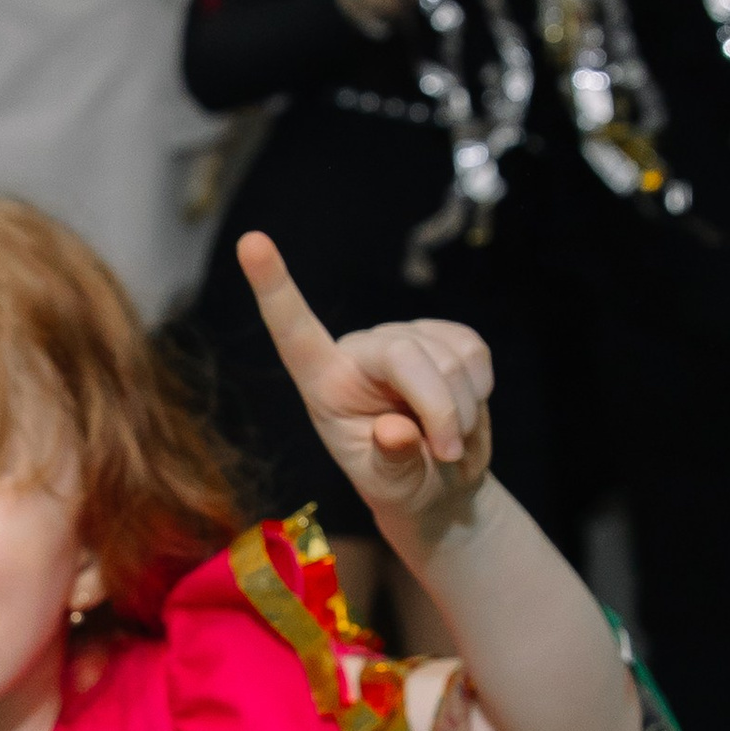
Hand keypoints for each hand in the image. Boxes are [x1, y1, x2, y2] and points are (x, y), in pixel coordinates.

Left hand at [241, 231, 491, 531]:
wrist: (440, 484)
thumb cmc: (401, 486)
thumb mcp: (390, 488)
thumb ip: (390, 462)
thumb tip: (396, 430)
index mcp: (324, 383)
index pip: (293, 332)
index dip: (274, 287)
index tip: (250, 242)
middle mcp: (358, 350)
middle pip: (405, 355)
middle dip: (439, 409)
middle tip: (447, 455)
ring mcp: (402, 338)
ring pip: (450, 356)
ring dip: (463, 410)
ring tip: (448, 442)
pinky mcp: (443, 336)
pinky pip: (473, 351)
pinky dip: (479, 389)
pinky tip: (464, 411)